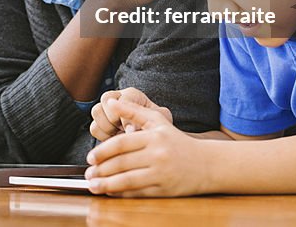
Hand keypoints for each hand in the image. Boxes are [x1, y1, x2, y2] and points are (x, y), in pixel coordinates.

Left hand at [85, 98, 203, 196]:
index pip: (121, 144)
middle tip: (88, 174)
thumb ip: (132, 110)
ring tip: (93, 185)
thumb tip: (110, 102)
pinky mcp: (165, 191)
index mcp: (154, 137)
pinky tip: (111, 192)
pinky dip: (122, 194)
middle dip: (101, 170)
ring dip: (107, 185)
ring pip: (128, 181)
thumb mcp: (157, 120)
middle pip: (122, 163)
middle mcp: (158, 155)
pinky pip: (139, 193)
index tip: (90, 158)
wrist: (207, 164)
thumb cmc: (177, 141)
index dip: (103, 151)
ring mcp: (162, 174)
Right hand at [89, 87, 171, 141]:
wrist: (151, 140)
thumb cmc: (157, 127)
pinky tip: (115, 141)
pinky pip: (94, 128)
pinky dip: (102, 136)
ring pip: (96, 111)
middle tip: (123, 131)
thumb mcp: (159, 122)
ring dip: (107, 127)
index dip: (126, 117)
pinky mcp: (99, 123)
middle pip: (105, 99)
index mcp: (133, 95)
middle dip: (114, 118)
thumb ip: (148, 122)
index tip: (132, 131)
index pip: (123, 99)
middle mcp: (117, 98)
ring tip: (120, 135)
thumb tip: (129, 131)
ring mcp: (106, 109)